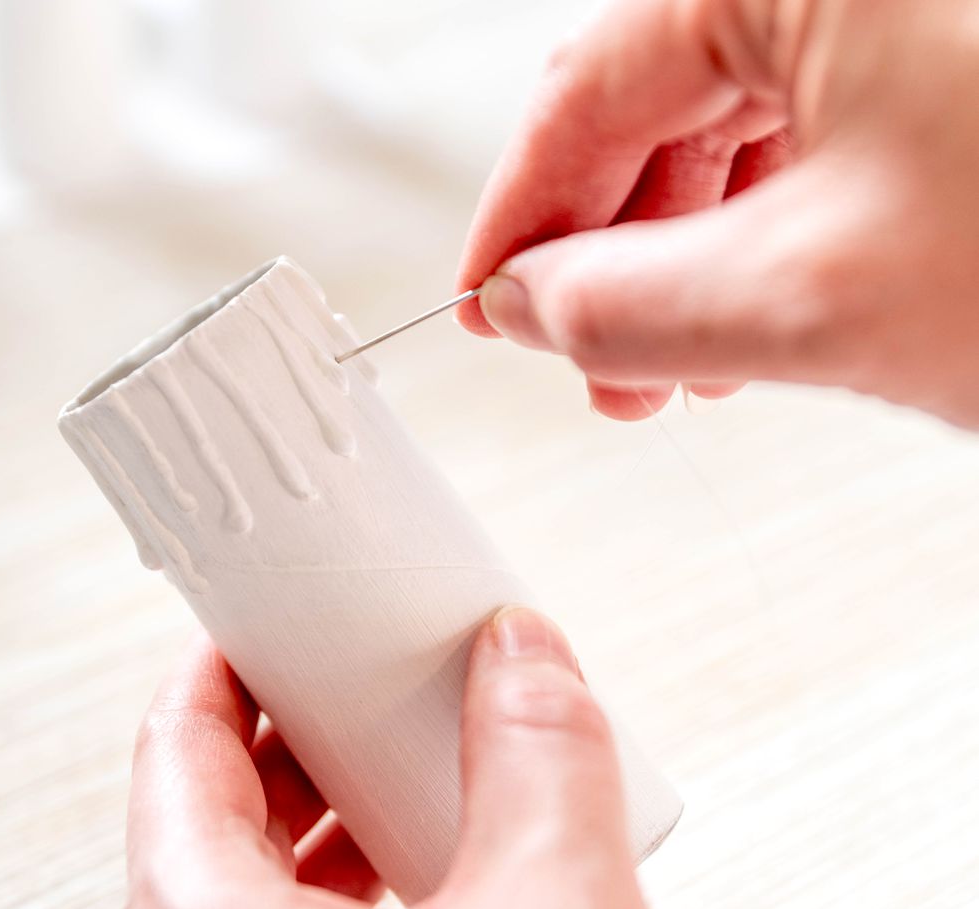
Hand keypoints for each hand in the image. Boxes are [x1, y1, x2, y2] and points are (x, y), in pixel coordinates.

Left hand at [118, 607, 663, 908]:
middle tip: (372, 681)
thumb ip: (540, 756)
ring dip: (337, 809)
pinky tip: (439, 886)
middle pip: (217, 797)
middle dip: (304, 726)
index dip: (233, 651)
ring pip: (259, 875)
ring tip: (421, 774)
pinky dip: (356, 889)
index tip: (279, 607)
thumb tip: (524, 662)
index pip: (176, 731)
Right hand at [455, 0, 978, 427]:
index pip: (590, 85)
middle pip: (661, 111)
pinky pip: (823, 138)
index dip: (519, 213)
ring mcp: (905, 20)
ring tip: (685, 365)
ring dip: (692, 262)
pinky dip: (775, 236)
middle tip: (583, 353)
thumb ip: (630, 304)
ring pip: (739, 132)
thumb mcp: (816, 296)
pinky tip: (765, 315)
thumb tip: (533, 305)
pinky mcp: (952, 67)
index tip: (486, 298)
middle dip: (613, 259)